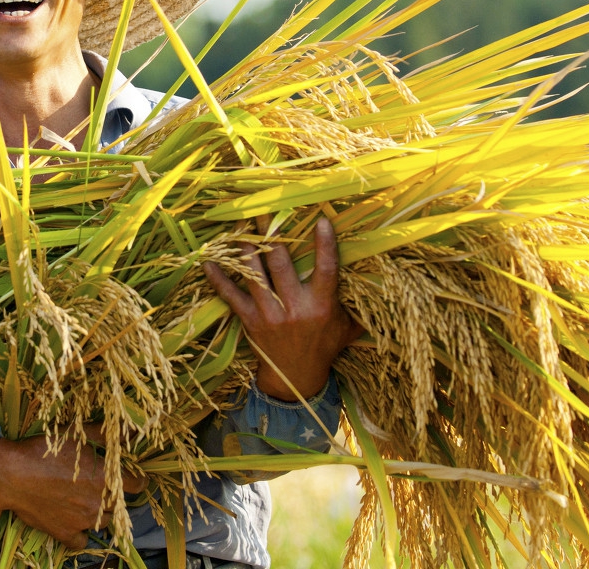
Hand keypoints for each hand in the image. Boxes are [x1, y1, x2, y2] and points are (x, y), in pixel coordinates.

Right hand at [0, 432, 146, 549]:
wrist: (12, 474)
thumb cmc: (46, 450)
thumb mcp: (77, 435)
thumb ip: (107, 434)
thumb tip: (132, 430)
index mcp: (107, 478)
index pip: (137, 484)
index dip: (136, 479)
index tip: (132, 477)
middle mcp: (100, 502)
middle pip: (120, 504)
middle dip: (114, 495)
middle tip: (100, 485)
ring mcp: (83, 521)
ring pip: (104, 522)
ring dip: (99, 513)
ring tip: (85, 500)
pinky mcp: (65, 533)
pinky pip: (82, 541)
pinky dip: (80, 533)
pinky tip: (73, 520)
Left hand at [203, 216, 361, 399]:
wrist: (296, 380)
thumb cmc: (325, 347)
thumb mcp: (348, 328)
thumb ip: (359, 305)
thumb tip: (381, 280)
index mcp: (322, 306)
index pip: (326, 269)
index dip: (325, 244)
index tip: (321, 219)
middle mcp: (295, 308)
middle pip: (281, 264)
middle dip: (272, 235)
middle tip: (263, 209)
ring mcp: (270, 314)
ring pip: (254, 274)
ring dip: (245, 248)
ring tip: (239, 225)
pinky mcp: (250, 321)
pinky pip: (231, 296)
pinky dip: (218, 279)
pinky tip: (206, 262)